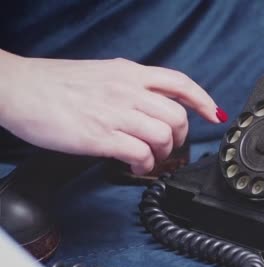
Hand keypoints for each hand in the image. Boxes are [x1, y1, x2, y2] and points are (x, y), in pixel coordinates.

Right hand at [0, 50, 226, 174]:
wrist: (18, 89)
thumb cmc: (54, 85)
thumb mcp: (101, 74)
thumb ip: (129, 85)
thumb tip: (151, 103)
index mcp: (128, 73)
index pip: (178, 83)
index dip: (202, 99)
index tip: (213, 114)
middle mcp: (127, 90)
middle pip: (177, 116)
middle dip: (180, 137)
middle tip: (168, 147)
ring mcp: (114, 113)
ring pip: (163, 136)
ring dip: (162, 154)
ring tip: (148, 158)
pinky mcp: (100, 136)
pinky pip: (141, 154)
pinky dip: (145, 166)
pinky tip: (134, 166)